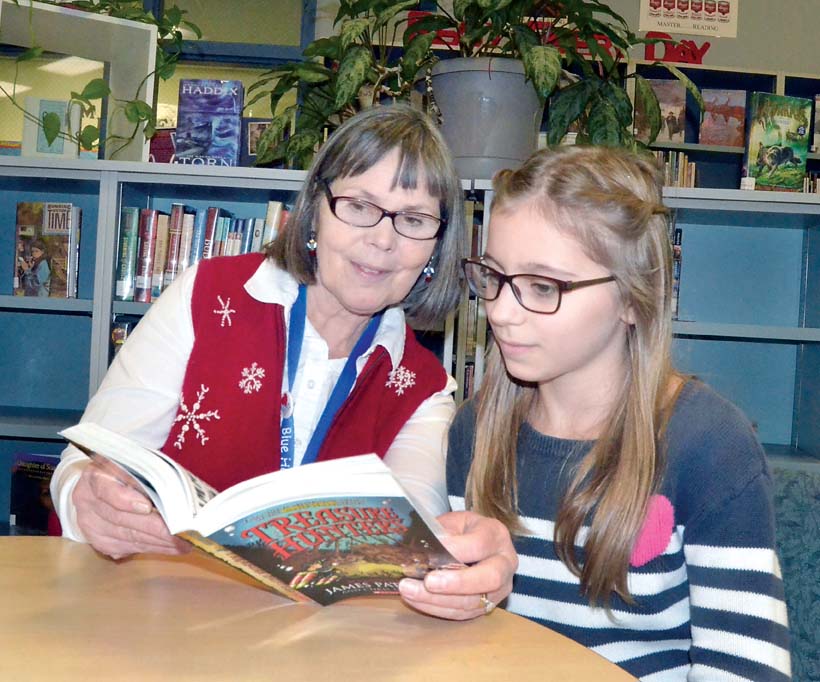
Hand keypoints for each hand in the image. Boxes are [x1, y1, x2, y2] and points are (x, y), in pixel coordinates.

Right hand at [72, 455, 189, 559]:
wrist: (102, 486)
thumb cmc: (126, 471)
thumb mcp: (133, 465)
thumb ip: (146, 476)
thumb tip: (172, 494)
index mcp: (94, 476)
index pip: (105, 489)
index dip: (126, 500)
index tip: (147, 507)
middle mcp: (87, 501)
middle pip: (121, 518)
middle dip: (155, 527)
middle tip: (181, 531)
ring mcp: (91, 524)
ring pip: (127, 536)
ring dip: (158, 542)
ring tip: (183, 542)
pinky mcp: (100, 542)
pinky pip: (129, 548)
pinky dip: (153, 548)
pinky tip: (172, 548)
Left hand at [398, 510, 516, 619]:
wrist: (473, 541)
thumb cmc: (459, 531)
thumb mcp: (452, 522)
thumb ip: (441, 534)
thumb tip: (422, 549)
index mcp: (496, 534)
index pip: (479, 545)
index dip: (454, 551)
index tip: (430, 555)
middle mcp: (505, 563)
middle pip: (489, 578)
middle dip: (456, 583)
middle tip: (427, 582)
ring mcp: (500, 588)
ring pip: (474, 601)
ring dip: (439, 600)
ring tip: (410, 591)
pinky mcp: (487, 606)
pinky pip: (464, 613)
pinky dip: (437, 608)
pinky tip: (416, 600)